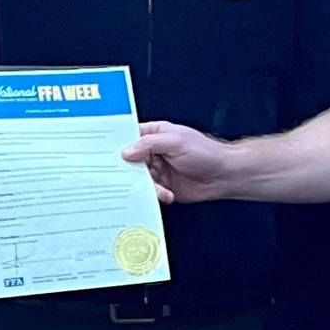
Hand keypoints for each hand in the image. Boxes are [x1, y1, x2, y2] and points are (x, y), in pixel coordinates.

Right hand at [123, 121, 237, 204]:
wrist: (224, 176)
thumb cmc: (205, 153)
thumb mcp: (175, 142)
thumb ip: (149, 144)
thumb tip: (126, 152)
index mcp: (156, 134)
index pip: (130, 136)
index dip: (117, 143)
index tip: (105, 152)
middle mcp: (154, 152)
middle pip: (130, 160)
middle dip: (127, 169)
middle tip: (125, 175)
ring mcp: (158, 170)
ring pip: (138, 178)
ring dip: (145, 185)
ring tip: (158, 187)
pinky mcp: (163, 187)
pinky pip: (149, 192)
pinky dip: (155, 195)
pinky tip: (167, 194)